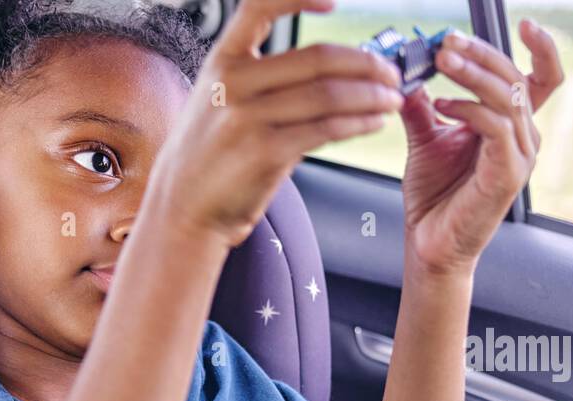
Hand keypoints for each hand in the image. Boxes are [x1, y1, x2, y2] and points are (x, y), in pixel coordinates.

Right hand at [150, 0, 405, 250]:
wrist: (182, 208)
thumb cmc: (208, 158)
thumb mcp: (217, 102)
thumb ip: (263, 81)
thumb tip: (330, 70)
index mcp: (221, 61)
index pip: (261, 6)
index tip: (335, 2)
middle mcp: (232, 83)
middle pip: (317, 59)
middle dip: (366, 64)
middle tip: (389, 73)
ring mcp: (247, 118)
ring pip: (329, 95)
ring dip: (371, 96)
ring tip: (390, 100)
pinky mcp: (264, 152)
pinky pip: (326, 129)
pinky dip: (358, 124)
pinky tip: (372, 122)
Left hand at [398, 20, 564, 274]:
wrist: (429, 246)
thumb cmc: (434, 198)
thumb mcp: (425, 140)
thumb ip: (422, 106)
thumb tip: (409, 71)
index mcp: (511, 126)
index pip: (541, 77)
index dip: (541, 46)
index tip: (523, 22)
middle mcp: (524, 138)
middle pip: (516, 78)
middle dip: (481, 54)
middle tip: (447, 43)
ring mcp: (520, 157)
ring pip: (507, 97)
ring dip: (472, 75)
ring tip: (440, 63)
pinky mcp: (507, 175)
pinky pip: (496, 128)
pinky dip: (469, 109)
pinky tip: (442, 105)